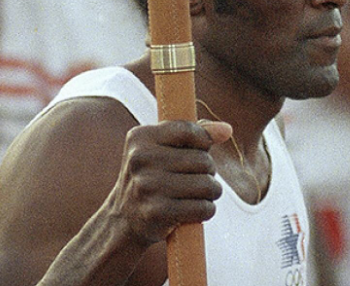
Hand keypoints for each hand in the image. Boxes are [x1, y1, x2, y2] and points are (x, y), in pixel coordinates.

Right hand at [105, 120, 231, 246]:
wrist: (123, 219)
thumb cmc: (151, 177)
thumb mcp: (162, 149)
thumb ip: (194, 134)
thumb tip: (226, 130)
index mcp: (140, 137)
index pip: (188, 130)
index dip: (203, 141)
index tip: (202, 150)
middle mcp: (141, 159)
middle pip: (202, 160)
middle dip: (209, 171)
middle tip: (197, 178)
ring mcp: (148, 186)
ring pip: (206, 185)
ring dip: (211, 191)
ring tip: (200, 193)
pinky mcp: (157, 212)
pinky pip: (202, 208)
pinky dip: (206, 210)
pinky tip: (195, 209)